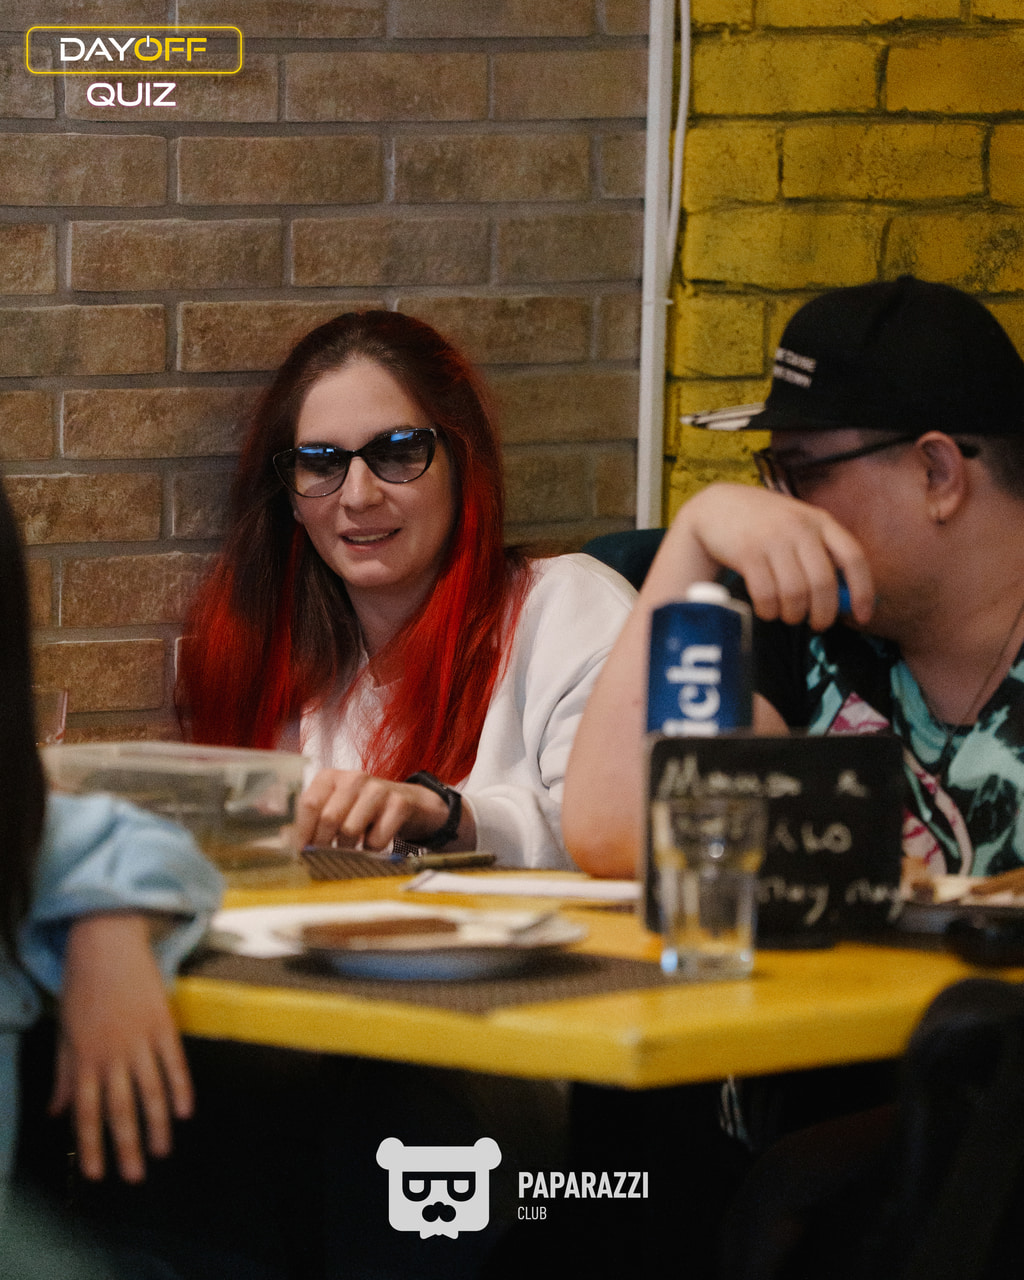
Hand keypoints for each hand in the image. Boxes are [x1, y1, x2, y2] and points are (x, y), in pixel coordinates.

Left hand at [50, 913, 192, 1182]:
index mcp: (83, 1057)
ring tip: (162, 1152)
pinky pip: (173, 1061)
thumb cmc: (81, 985)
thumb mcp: (65, 1030)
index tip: (97, 1174)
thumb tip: (56, 1112)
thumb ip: (64, 1074)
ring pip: (149, 1090)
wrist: (106, 941)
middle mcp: (111, 1053)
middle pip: (119, 1108)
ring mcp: (139, 1038)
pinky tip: (185, 1111)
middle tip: (134, 1177)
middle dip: (126, 1145)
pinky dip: (180, 1086)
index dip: (91, 1145)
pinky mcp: (162, 1021)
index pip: (86, 1112)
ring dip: (155, 1124)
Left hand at [291, 770, 465, 850]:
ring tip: (351, 848)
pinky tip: (373, 843)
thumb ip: (311, 820)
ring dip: (348, 849)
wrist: (412, 804)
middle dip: (323, 844)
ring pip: (350, 830)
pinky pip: (376, 839)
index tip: (300, 853)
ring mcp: (378, 789)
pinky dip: (371, 850)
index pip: (309, 803)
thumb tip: (285, 842)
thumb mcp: (336, 807)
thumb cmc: (365, 809)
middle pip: (328, 818)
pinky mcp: (399, 804)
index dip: (302, 831)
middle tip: (326, 857)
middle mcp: (354, 777)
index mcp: (331, 777)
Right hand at [673, 483, 874, 629]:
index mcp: (820, 521)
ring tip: (788, 615)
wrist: (718, 506)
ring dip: (793, 614)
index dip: (862, 591)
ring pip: (795, 593)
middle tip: (816, 624)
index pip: (853, 558)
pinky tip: (767, 610)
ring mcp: (772, 539)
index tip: (863, 617)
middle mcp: (799, 528)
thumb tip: (846, 601)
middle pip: (823, 583)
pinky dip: (769, 611)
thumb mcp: (798, 527)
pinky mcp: (747, 552)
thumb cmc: (765, 525)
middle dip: (823, 614)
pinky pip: (766, 595)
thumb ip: (821, 555)